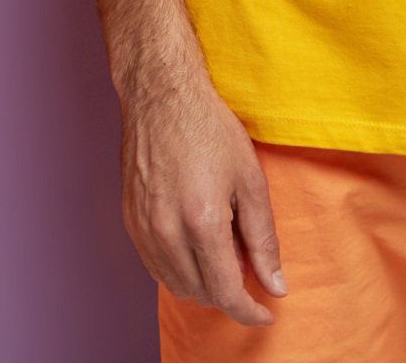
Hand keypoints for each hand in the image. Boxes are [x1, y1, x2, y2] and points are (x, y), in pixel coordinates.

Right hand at [120, 69, 287, 326]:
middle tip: (243, 256)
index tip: (265, 311)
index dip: (250, 311)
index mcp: (202, 221)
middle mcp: (166, 230)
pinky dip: (177, 267)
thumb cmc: (207, 127)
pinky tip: (192, 239)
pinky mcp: (129, 218)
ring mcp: (142, 226)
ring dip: (202, 281)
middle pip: (202, 293)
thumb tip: (276, 285)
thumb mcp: (250, 179)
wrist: (161, 93)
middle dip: (229, 290)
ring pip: (176, 284)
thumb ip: (264, 239)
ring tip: (218, 243)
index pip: (227, 293)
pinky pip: (154, 266)